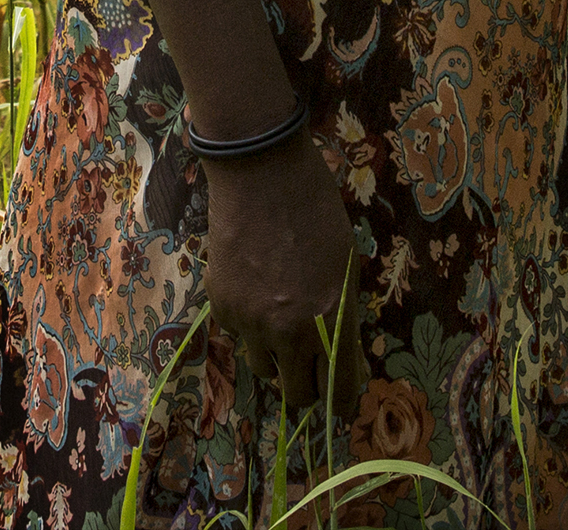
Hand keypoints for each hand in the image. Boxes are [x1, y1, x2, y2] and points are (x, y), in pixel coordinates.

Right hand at [203, 139, 359, 416]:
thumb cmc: (314, 209)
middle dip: (308, 385)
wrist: (258, 172)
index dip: (342, 393)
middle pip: (298, 395)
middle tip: (310, 366)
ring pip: (264, 369)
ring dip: (276, 357)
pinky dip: (248, 325)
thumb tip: (341, 355)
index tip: (339, 386)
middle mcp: (290, 331)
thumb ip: (341, 315)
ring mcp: (251, 321)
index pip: (340, 388)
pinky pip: (239, 336)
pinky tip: (254, 287)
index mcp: (330, 319)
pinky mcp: (222, 307)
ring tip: (280, 322)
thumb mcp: (345, 263)